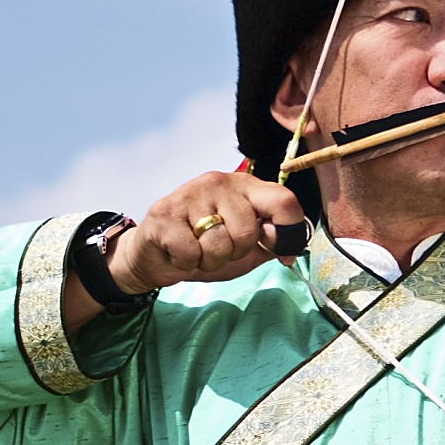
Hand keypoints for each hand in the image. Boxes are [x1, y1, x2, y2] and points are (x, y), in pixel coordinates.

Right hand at [62, 172, 305, 333]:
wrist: (152, 256)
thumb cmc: (203, 248)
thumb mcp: (245, 248)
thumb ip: (272, 242)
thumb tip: (292, 246)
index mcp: (246, 186)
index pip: (284, 200)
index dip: (287, 231)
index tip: (276, 249)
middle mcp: (220, 181)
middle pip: (248, 232)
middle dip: (234, 253)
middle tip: (216, 248)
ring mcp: (190, 193)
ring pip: (219, 244)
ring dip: (209, 260)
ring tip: (197, 250)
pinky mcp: (164, 212)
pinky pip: (191, 252)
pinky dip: (187, 262)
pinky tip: (179, 251)